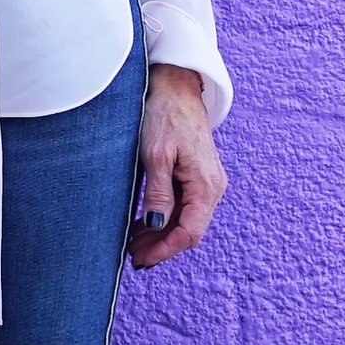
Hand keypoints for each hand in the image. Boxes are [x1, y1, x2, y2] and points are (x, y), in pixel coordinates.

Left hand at [130, 62, 225, 268]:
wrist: (176, 86)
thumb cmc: (165, 115)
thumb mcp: (155, 155)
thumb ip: (158, 192)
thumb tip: (158, 224)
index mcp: (206, 184)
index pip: (190, 232)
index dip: (165, 249)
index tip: (141, 258)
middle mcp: (212, 187)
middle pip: (190, 230)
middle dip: (162, 247)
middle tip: (133, 257)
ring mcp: (206, 182)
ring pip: (186, 220)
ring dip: (162, 235)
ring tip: (135, 245)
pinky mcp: (197, 175)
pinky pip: (184, 206)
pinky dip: (165, 219)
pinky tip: (145, 225)